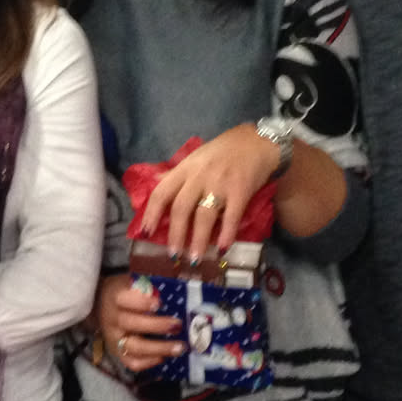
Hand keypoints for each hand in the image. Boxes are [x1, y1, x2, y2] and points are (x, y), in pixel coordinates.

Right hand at [95, 273, 182, 374]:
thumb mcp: (130, 282)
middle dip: (157, 326)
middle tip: (177, 325)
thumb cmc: (124, 292)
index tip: (160, 303)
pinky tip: (163, 357)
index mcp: (115, 298)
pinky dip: (148, 362)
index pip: (124, 300)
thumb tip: (166, 293)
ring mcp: (114, 338)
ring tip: (179, 347)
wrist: (100, 305)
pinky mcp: (117, 352)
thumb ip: (146, 287)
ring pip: (134, 347)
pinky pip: (131, 363)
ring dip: (158, 348)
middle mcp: (112, 319)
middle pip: (132, 324)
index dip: (142, 302)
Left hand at [140, 123, 282, 263]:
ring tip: (194, 259)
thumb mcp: (195, 158)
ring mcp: (220, 184)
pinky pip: (232, 216)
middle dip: (175, 234)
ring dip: (198, 240)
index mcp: (185, 169)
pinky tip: (223, 248)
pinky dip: (227, 234)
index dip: (151, 213)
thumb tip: (154, 182)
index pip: (162, 192)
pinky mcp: (241, 191)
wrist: (256, 141)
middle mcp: (199, 177)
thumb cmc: (223, 151)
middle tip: (173, 255)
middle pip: (181, 208)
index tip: (145, 233)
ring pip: (204, 215)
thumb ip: (176, 173)